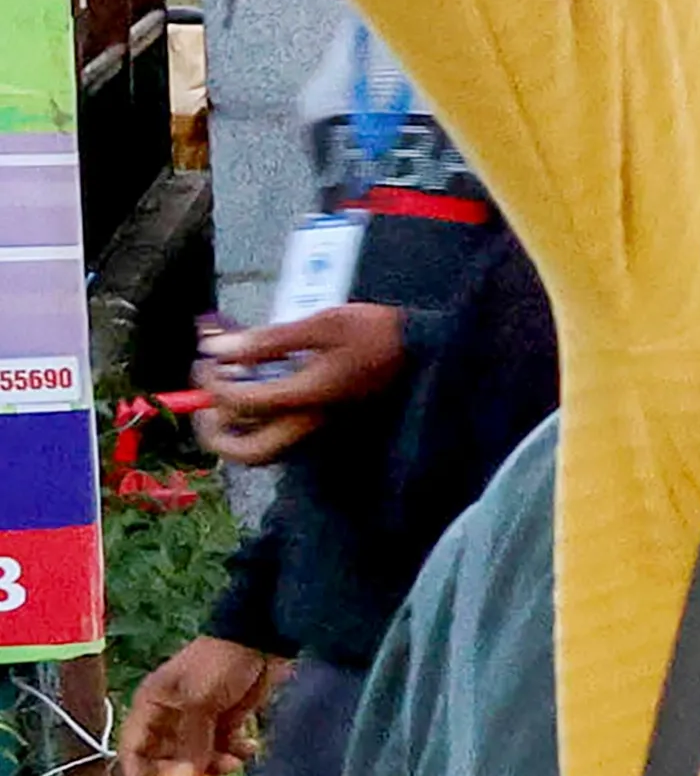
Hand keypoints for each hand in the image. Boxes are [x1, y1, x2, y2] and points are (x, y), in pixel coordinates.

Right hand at [118, 634, 289, 775]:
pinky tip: (251, 747)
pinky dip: (235, 753)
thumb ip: (192, 741)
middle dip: (187, 773)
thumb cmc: (221, 662)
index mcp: (152, 706)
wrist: (262, 638)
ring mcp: (199, 721)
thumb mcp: (200, 699)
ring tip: (236, 758)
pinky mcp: (226, 721)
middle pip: (167, 760)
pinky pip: (223, 749)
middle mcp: (171, 717)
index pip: (133, 749)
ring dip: (215, 765)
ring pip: (197, 758)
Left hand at [193, 303, 408, 463]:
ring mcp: (314, 429)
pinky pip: (274, 437)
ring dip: (229, 433)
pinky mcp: (318, 425)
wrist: (419, 349)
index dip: (215, 382)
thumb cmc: (373, 331)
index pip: (243, 403)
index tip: (210, 357)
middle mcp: (309, 423)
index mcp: (309, 397)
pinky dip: (252, 426)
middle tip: (203, 404)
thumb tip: (217, 349)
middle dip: (213, 433)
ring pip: (259, 451)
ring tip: (219, 401)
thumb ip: (268, 340)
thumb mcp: (322, 323)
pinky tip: (252, 395)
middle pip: (247, 452)